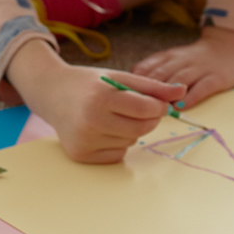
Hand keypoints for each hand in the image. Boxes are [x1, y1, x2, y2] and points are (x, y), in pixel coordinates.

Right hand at [6, 40, 185, 163]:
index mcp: (100, 98)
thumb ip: (152, 87)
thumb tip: (182, 92)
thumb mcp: (119, 77)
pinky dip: (118, 143)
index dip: (157, 106)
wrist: (51, 93)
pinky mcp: (80, 155)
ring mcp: (84, 141)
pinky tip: (103, 130)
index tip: (158, 103)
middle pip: (141, 128)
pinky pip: (117, 154)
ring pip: (131, 141)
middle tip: (138, 109)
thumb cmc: (89, 84)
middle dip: (148, 119)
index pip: (144, 109)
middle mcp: (90, 122)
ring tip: (113, 116)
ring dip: (131, 130)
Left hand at [131, 26, 233, 107]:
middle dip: (147, 92)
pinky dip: (190, 97)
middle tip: (136, 109)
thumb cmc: (193, 61)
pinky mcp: (217, 77)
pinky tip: (180, 107)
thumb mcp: (170, 60)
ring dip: (166, 95)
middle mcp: (181, 61)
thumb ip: (151, 71)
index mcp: (167, 57)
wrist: (228, 47)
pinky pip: (202, 87)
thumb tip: (127, 89)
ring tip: (156, 110)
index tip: (125, 99)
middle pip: (160, 76)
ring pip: (179, 80)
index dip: (134, 85)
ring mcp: (200, 68)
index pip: (146, 69)